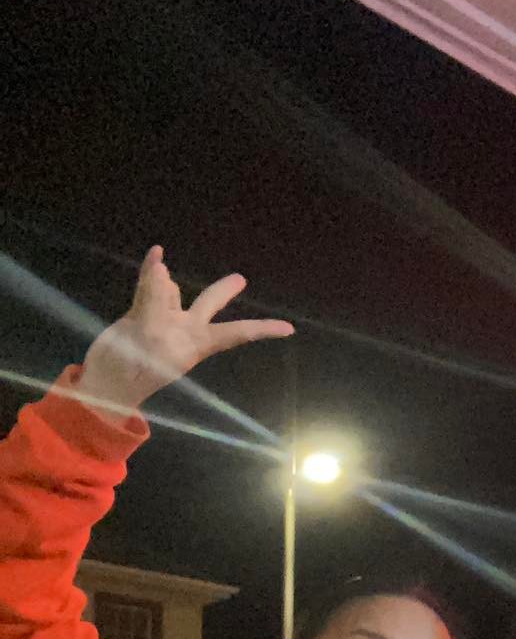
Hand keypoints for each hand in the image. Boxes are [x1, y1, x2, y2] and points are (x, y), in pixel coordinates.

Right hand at [73, 245, 292, 419]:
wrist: (102, 383)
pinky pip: (147, 289)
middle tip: (241, 279)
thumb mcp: (147, 336)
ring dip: (168, 281)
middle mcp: (183, 332)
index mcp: (195, 344)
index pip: (236, 333)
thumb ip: (155, 300)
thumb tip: (163, 268)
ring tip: (162, 262)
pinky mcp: (139, 317)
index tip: (289, 329)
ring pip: (172, 294)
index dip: (262, 330)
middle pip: (208, 307)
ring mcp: (161, 324)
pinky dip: (150, 271)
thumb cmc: (132, 369)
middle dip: (223, 292)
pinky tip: (156, 255)